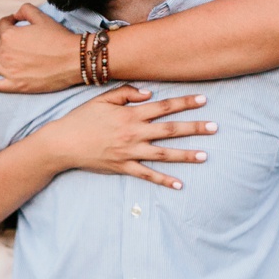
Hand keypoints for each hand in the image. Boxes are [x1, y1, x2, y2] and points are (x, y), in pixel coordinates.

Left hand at [0, 4, 84, 92]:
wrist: (73, 60)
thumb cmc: (59, 38)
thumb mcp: (42, 17)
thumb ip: (24, 10)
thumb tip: (15, 15)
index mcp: (10, 35)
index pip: (1, 25)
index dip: (7, 21)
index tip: (14, 22)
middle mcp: (4, 52)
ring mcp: (7, 71)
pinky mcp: (14, 85)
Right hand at [39, 85, 216, 188]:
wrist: (63, 143)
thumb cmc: (82, 118)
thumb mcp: (102, 98)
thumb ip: (127, 93)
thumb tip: (150, 93)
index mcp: (130, 114)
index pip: (163, 106)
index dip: (184, 103)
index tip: (204, 100)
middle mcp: (134, 133)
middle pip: (170, 129)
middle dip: (194, 128)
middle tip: (215, 127)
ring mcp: (130, 152)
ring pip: (164, 154)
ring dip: (186, 155)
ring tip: (205, 156)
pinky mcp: (123, 167)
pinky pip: (147, 175)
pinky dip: (163, 180)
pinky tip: (179, 184)